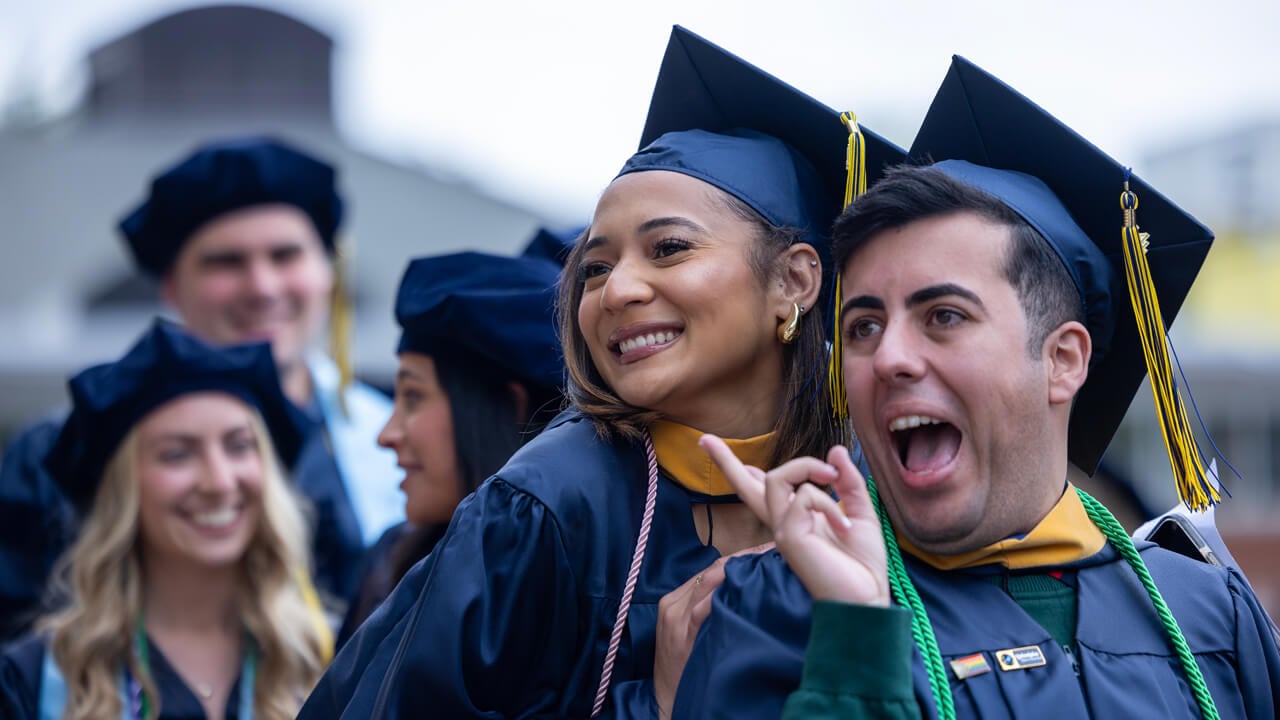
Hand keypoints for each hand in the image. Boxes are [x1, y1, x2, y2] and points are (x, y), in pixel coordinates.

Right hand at [652, 543, 772, 718]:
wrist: (664, 701)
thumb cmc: (686, 669)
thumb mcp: (695, 633)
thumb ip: (714, 610)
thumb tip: (752, 591)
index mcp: (678, 598)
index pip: (715, 566)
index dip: (745, 556)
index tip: (772, 550)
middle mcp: (675, 601)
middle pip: (715, 568)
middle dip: (748, 558)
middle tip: (778, 552)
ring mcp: (675, 615)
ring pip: (710, 581)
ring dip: (742, 571)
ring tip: (771, 566)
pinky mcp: (679, 632)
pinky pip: (703, 607)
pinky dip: (725, 595)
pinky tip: (749, 590)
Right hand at [698, 436, 888, 606]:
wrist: (866, 598)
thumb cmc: (862, 564)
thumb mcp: (860, 513)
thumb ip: (848, 482)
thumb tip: (836, 451)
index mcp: (795, 517)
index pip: (762, 489)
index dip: (744, 471)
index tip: (724, 453)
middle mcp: (782, 523)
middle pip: (744, 486)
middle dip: (724, 460)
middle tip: (704, 439)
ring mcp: (781, 530)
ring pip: (777, 478)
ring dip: (807, 467)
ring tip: (831, 476)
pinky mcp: (787, 536)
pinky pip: (805, 496)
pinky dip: (829, 502)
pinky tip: (842, 524)